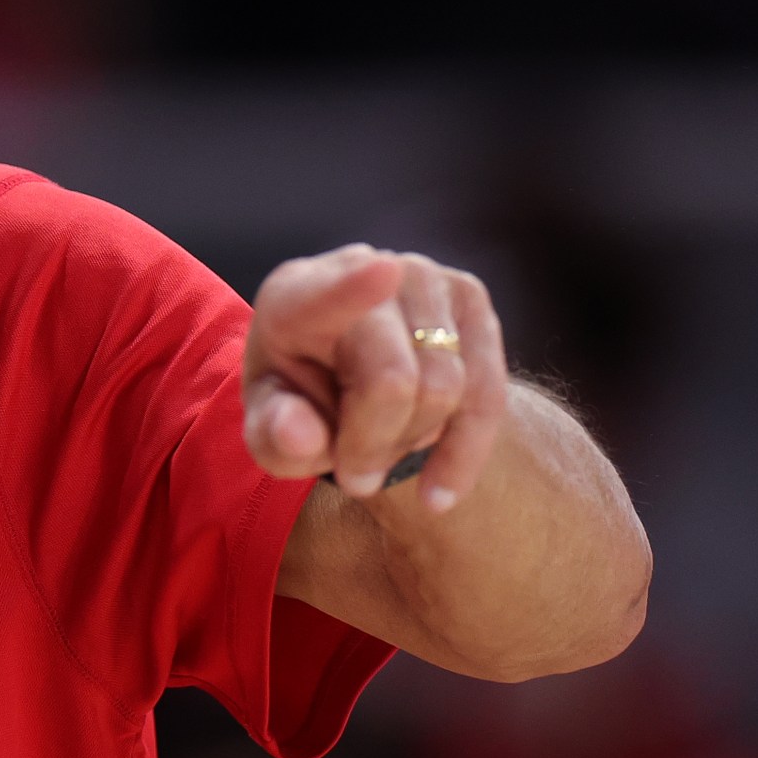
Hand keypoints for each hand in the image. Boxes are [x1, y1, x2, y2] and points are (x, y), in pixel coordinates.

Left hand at [242, 244, 508, 511]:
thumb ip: (275, 435)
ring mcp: (424, 277)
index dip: (353, 288)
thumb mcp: (271, 430)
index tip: (382, 271)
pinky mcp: (469, 299)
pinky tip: (438, 492)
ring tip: (381, 447)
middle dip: (374, 446)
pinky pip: (486, 394)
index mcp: (295, 297)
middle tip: (352, 472)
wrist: (342, 381)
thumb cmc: (299, 404)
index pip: (327, 296)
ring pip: (446, 389)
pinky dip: (464, 453)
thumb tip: (299, 432)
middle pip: (394, 380)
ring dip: (412, 443)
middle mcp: (363, 266)